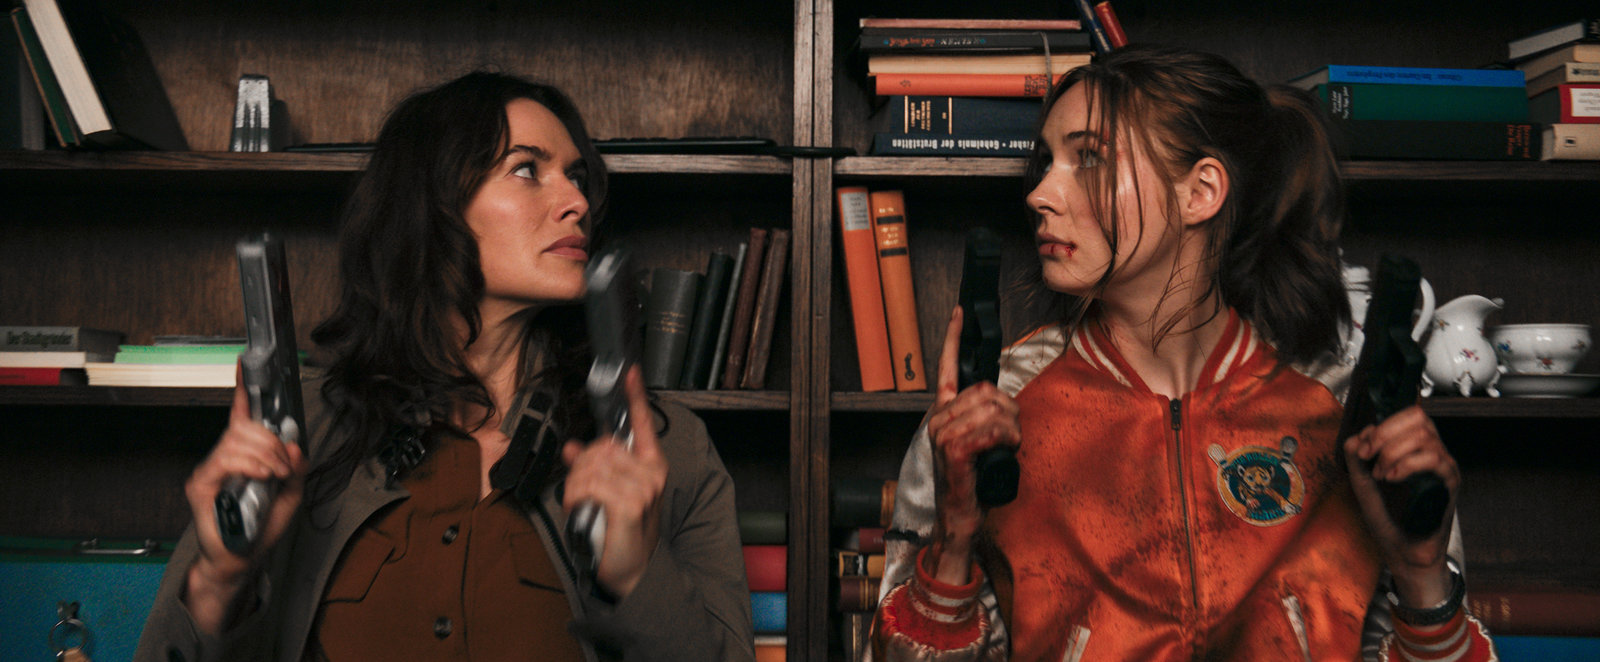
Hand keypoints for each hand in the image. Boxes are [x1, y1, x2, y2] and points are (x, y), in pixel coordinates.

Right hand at [182, 363, 307, 633]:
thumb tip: (295, 443)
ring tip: (276, 474)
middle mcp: (224, 457)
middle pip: (245, 426)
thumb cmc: (261, 527)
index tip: (244, 363)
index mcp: (244, 455)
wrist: (242, 559)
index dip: (243, 389)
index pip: (242, 415)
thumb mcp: (291, 494)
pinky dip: (250, 464)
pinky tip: (261, 475)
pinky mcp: (200, 485)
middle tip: (285, 462)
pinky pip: (226, 461)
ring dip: (266, 454)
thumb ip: (296, 468)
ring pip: (237, 441)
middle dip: (272, 439)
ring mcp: (210, 470)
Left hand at [562, 365, 666, 597]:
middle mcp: (651, 472)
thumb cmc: (621, 531)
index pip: (642, 424)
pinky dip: (576, 497)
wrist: (632, 570)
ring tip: (581, 504)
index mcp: (650, 464)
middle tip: (580, 491)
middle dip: (581, 466)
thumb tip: (572, 446)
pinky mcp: (630, 504)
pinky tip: (581, 510)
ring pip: (591, 465)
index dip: (635, 396)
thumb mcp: (609, 494)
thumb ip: (592, 467)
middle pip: (601, 446)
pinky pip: (589, 485)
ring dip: (575, 485)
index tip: (630, 372)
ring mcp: (643, 488)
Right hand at [925, 306, 1019, 584]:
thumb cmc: (973, 482)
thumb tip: (1001, 403)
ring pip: (994, 409)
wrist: (961, 518)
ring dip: (1011, 429)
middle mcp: (939, 418)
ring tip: (1004, 449)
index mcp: (944, 411)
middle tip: (1009, 436)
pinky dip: (1006, 440)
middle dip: (1009, 411)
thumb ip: (983, 417)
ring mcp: (944, 433)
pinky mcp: (955, 450)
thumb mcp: (977, 443)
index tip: (959, 312)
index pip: (946, 367)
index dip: (953, 338)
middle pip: (987, 389)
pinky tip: (1002, 452)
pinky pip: (993, 429)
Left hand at [1343, 405, 1458, 607]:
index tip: (1363, 447)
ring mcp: (1443, 466)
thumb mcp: (1362, 482)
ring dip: (1394, 452)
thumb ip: (1356, 457)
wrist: (1402, 550)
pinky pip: (1436, 460)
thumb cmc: (1387, 517)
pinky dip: (1408, 464)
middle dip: (1385, 434)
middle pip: (1419, 418)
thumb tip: (1358, 434)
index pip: (1409, 414)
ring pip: (1425, 437)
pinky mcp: (1450, 483)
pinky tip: (1393, 478)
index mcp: (1413, 448)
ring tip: (1382, 475)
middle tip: (1369, 456)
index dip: (1383, 424)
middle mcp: (1431, 452)